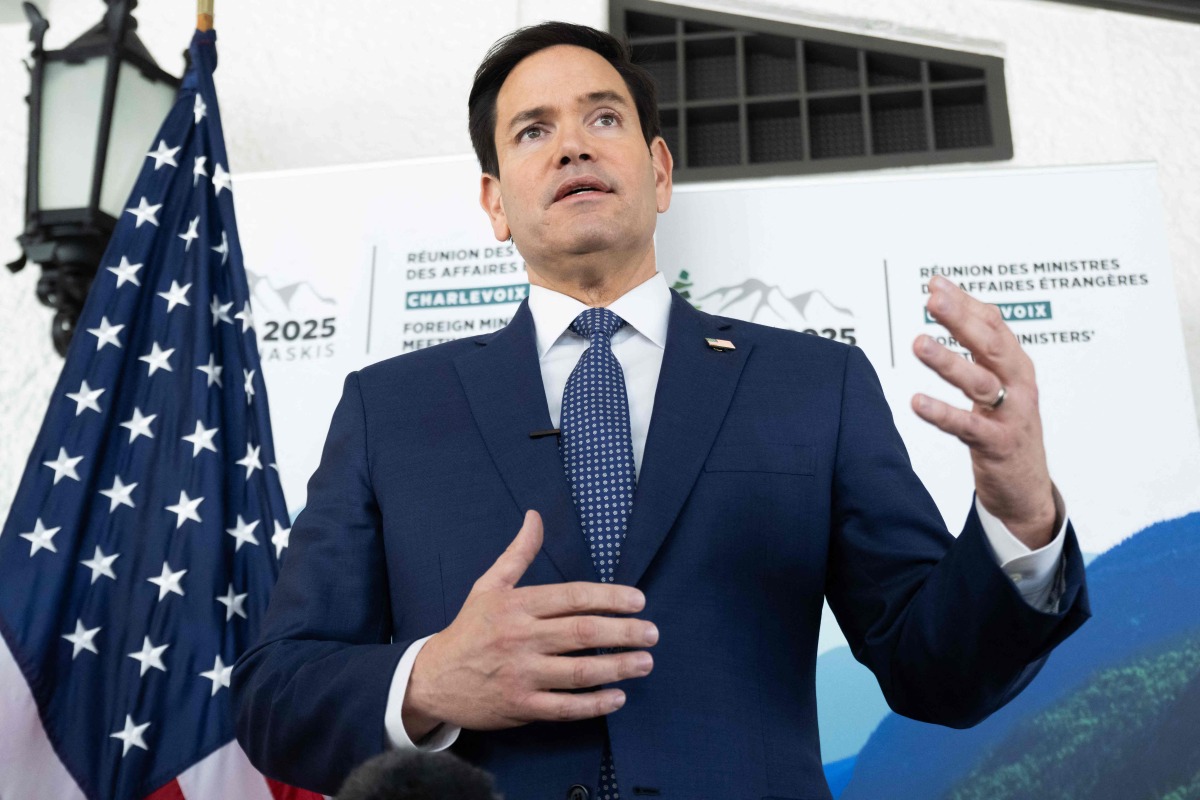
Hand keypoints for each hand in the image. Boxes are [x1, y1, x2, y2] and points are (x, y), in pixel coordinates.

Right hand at [401, 510, 657, 738]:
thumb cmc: (469, 629)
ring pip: (579, 672)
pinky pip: (565, 707)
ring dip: (617, 668)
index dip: (610, 598)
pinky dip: (594, 704)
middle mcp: (521, 638)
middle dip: (623, 632)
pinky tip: (618, 696)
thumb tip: (535, 516)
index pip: (572, 597)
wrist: (433, 679)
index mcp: (517, 605)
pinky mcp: (521, 706)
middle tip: (652, 633)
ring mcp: (521, 675)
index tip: (639, 601)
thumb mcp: (489, 585)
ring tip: (644, 663)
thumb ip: (518, 553)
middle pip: (582, 633)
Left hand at [912, 276, 1057, 547]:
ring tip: (920, 344)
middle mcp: (1017, 384)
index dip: (965, 303)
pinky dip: (942, 413)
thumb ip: (979, 344)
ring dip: (948, 362)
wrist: (1026, 486)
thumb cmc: (1006, 425)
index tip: (936, 283)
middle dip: (961, 319)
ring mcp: (1010, 414)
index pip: (993, 324)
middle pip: (990, 344)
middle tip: (933, 300)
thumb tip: (952, 298)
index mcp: (1016, 365)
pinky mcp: (997, 444)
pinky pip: (967, 426)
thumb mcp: (999, 380)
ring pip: (979, 382)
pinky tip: (918, 402)